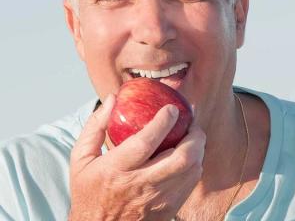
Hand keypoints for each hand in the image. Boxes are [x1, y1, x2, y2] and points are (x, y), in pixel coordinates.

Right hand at [68, 94, 205, 220]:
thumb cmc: (89, 191)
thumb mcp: (81, 157)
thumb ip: (95, 126)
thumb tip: (112, 99)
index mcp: (116, 169)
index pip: (145, 142)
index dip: (163, 122)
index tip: (172, 108)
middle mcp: (140, 185)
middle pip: (180, 158)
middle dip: (194, 136)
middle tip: (192, 122)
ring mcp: (157, 200)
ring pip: (191, 171)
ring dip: (198, 148)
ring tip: (193, 134)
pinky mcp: (167, 209)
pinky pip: (191, 183)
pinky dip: (196, 164)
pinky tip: (190, 155)